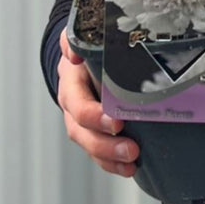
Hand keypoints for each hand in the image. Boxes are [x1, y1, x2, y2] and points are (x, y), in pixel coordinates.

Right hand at [56, 29, 138, 177]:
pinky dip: (113, 163)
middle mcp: (73, 105)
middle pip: (81, 131)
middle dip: (105, 143)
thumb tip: (73, 52)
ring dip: (110, 157)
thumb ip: (75, 38)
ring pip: (90, 145)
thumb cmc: (90, 46)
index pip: (77, 103)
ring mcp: (82, 121)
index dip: (93, 115)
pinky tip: (130, 168)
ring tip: (133, 161)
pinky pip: (99, 152)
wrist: (85, 55)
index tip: (117, 122)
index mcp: (71, 82)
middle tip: (132, 148)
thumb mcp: (83, 35)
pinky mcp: (95, 131)